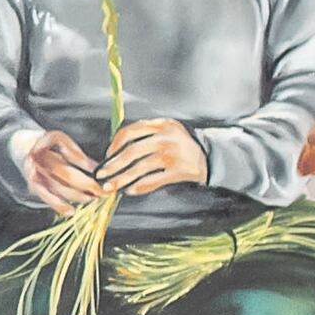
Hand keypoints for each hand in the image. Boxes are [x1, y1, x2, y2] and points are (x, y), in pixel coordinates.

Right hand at [18, 132, 104, 208]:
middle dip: (86, 183)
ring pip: (57, 187)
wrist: (23, 148)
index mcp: (47, 141)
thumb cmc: (47, 146)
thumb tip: (98, 168)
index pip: (69, 153)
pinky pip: (46, 197)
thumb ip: (77, 154)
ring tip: (91, 199)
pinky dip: (59, 205)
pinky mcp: (32, 185)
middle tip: (101, 190)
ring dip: (77, 195)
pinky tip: (70, 211)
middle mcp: (39, 157)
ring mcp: (34, 172)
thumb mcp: (60, 141)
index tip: (98, 170)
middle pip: (65, 173)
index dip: (84, 163)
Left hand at [95, 120, 210, 198]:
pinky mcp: (181, 170)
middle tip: (101, 175)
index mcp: (162, 124)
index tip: (107, 156)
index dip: (114, 144)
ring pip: (141, 167)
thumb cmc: (181, 145)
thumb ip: (145, 135)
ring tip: (110, 186)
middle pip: (133, 151)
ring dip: (122, 178)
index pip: (131, 131)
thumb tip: (113, 153)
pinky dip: (140, 186)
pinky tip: (130, 190)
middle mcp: (167, 137)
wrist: (212, 156)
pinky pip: (154, 180)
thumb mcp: (166, 131)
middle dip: (114, 165)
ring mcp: (175, 154)